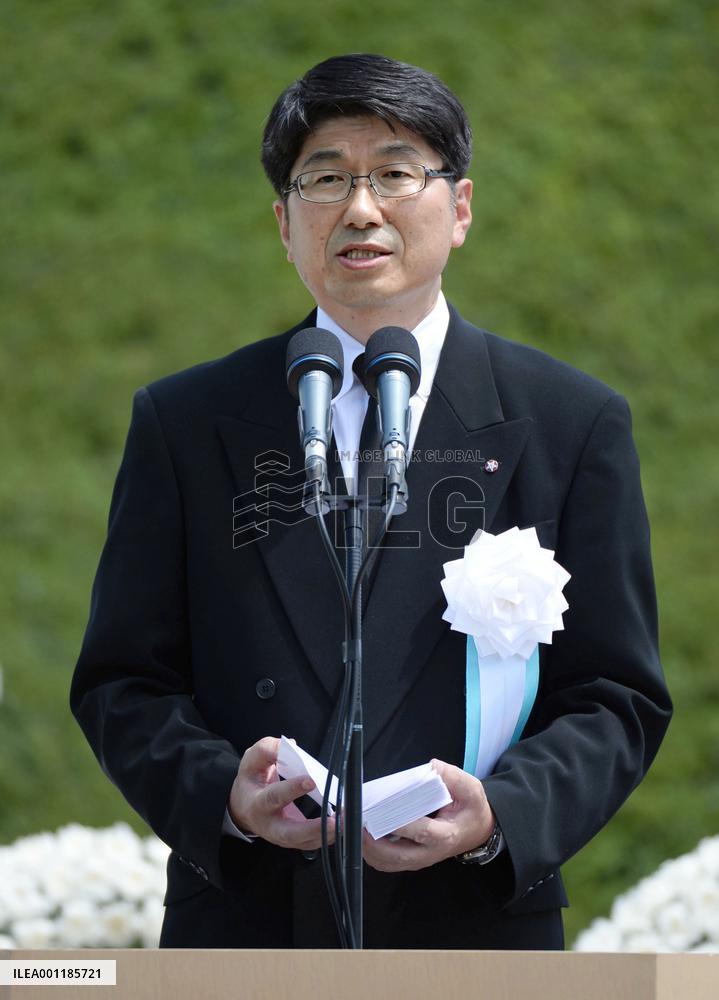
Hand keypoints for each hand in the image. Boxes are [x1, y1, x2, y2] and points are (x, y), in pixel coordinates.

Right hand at [228, 736, 332, 850]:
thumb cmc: (252, 780)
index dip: (292, 789)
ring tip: (344, 822)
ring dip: (325, 835)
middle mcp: (269, 824)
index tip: (311, 780)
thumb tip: (292, 746)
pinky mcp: (294, 840)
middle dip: (312, 829)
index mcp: (257, 802)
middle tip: (333, 821)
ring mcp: (282, 836)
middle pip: (290, 833)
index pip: (274, 797)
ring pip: (304, 842)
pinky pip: (311, 842)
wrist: (244, 806)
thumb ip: (268, 750)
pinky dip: (327, 837)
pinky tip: (341, 826)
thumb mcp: (252, 760)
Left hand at [362, 759, 494, 872]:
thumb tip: (431, 768)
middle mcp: (428, 853)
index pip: (419, 831)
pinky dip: (369, 851)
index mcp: (444, 835)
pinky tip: (359, 832)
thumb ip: (453, 777)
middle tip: (353, 821)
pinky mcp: (410, 859)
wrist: (476, 831)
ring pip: (387, 863)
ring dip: (366, 848)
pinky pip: (386, 861)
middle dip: (371, 841)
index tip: (378, 811)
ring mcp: (418, 859)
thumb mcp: (471, 789)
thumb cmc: (471, 809)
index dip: (398, 823)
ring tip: (350, 826)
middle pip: (395, 856)